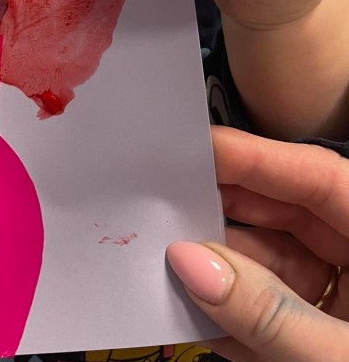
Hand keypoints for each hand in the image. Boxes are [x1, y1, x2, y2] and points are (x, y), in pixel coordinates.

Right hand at [168, 126, 347, 361]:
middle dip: (227, 214)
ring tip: (165, 267)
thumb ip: (268, 315)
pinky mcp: (332, 341)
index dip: (253, 158)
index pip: (318, 179)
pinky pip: (280, 312)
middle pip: (290, 216)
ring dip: (224, 272)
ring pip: (278, 265)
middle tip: (160, 208)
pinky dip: (240, 317)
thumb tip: (189, 260)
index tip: (188, 150)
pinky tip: (195, 315)